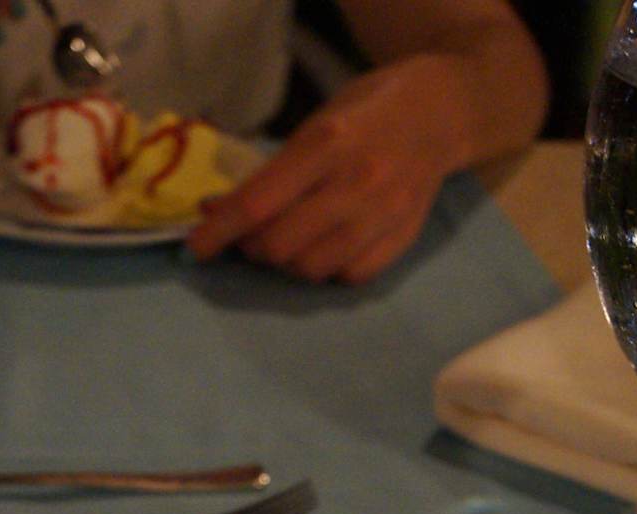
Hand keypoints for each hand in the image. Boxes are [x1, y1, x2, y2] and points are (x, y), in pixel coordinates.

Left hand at [188, 58, 464, 283]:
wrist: (439, 113)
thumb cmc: (365, 114)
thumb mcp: (314, 125)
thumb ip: (272, 172)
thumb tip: (218, 212)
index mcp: (328, 145)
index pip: (258, 204)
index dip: (220, 232)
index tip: (197, 247)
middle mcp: (356, 184)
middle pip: (280, 246)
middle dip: (253, 247)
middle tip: (251, 236)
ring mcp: (382, 216)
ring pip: (309, 269)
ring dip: (286, 263)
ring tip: (288, 241)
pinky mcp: (400, 241)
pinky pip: (346, 277)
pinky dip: (324, 270)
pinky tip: (323, 248)